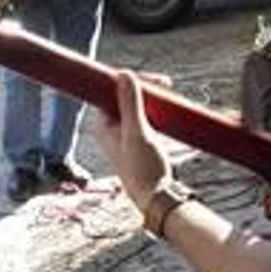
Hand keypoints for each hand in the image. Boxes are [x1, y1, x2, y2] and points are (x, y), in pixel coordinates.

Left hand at [92, 69, 171, 205]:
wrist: (156, 197)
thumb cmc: (143, 168)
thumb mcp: (137, 132)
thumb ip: (130, 103)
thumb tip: (123, 74)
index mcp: (103, 125)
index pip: (111, 91)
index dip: (129, 80)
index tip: (154, 80)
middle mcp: (110, 128)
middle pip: (123, 95)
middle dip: (143, 87)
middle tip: (165, 84)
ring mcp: (124, 134)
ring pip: (135, 105)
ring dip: (150, 98)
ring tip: (167, 95)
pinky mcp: (137, 140)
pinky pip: (143, 116)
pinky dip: (154, 110)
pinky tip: (166, 110)